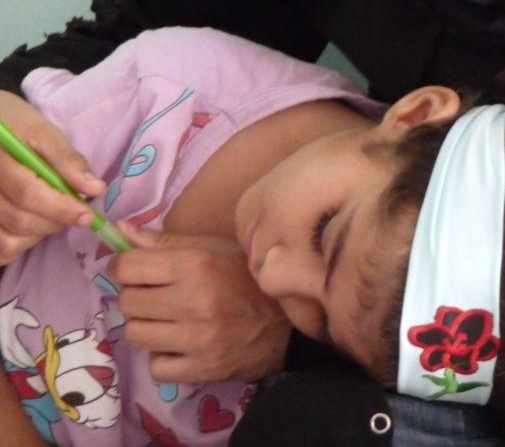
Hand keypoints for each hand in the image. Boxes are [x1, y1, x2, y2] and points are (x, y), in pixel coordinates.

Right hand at [0, 90, 103, 264]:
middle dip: (56, 220)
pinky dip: (21, 244)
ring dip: (40, 233)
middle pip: (20, 220)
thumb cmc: (17, 126)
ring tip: (54, 214)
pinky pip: (1, 248)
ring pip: (9, 238)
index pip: (28, 193)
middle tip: (75, 211)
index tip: (87, 215)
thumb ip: (67, 160)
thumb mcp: (43, 132)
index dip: (61, 208)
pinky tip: (33, 226)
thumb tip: (94, 188)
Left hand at [108, 222, 290, 382]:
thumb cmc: (246, 277)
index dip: (124, 268)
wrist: (288, 323)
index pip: (127, 267)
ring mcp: (198, 339)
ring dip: (146, 328)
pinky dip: (163, 358)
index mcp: (196, 264)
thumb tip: (120, 232)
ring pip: (135, 335)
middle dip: (136, 297)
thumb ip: (165, 241)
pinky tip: (180, 346)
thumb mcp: (213, 248)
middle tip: (156, 297)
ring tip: (167, 322)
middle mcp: (194, 300)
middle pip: (127, 302)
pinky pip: (156, 367)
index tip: (135, 272)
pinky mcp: (202, 369)